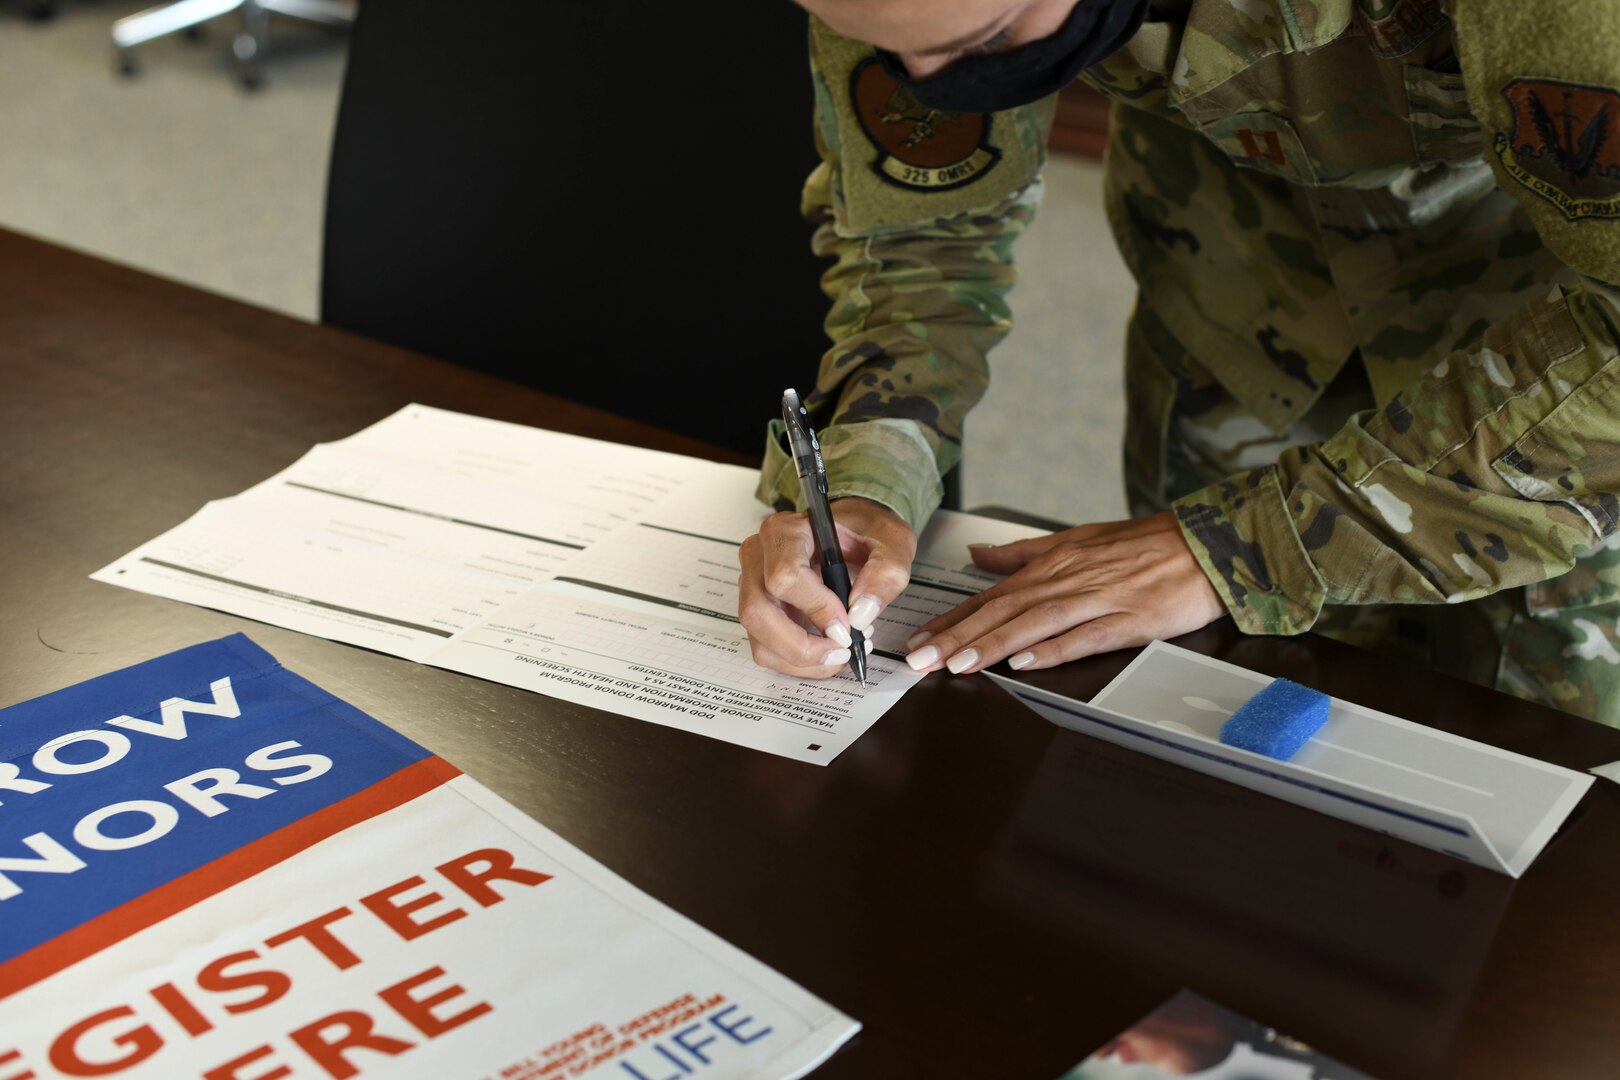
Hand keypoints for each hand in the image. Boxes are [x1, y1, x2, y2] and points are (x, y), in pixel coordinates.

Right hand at [739, 497, 916, 677]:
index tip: (846, 626)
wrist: (854, 531)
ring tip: (839, 654)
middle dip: (802, 645)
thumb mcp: (891, 541)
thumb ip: (885, 573)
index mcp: (786, 530)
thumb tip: (861, 614)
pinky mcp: (759, 609)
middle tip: (841, 651)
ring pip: (759, 638)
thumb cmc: (865, 532)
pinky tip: (826, 653)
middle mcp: (759, 555)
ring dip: (801, 660)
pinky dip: (797, 663)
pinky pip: (766, 649)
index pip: (784, 576)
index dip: (815, 608)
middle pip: (758, 612)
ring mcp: (753, 584)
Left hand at [905, 511, 1224, 674]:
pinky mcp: (1130, 620)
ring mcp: (1099, 600)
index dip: (952, 619)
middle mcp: (1068, 579)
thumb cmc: (1144, 544)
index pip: (991, 596)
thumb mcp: (1078, 538)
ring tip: (956, 665)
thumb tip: (979, 556)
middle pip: (1003, 611)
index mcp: (1054, 563)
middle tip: (919, 661)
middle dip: (957, 637)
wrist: (1207, 543)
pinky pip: (1085, 636)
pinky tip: (1024, 663)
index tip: (918, 640)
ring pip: (1034, 624)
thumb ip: (1024, 552)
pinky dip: (1053, 649)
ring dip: (993, 645)